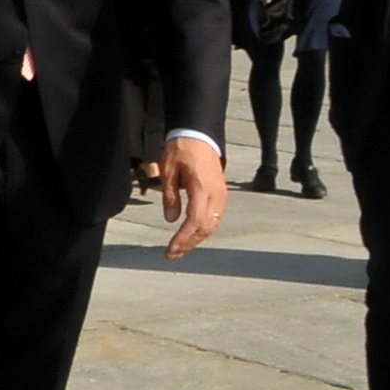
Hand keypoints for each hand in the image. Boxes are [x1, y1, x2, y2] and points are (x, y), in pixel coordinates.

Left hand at [156, 135, 226, 258]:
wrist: (199, 135)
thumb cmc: (181, 150)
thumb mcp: (168, 170)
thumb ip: (170, 196)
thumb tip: (171, 219)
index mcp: (202, 188)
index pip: (195, 221)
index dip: (183, 238)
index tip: (171, 249)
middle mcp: (216, 194)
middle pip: (206, 227)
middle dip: (189, 243)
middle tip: (172, 254)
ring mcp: (221, 194)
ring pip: (212, 224)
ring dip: (196, 238)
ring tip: (179, 249)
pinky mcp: (221, 193)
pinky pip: (214, 216)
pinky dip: (202, 229)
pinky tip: (190, 235)